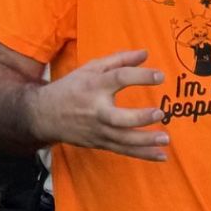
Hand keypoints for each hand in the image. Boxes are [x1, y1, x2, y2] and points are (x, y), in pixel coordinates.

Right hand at [30, 49, 169, 160]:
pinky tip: (161, 156)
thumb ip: (119, 60)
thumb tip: (145, 54)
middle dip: (140, 118)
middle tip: (159, 113)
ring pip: (123, 139)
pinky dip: (143, 155)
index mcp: (94, 86)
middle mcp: (96, 110)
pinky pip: (124, 150)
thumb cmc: (72, 88)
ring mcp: (98, 130)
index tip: (160, 76)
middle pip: (119, 118)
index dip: (139, 77)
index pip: (118, 79)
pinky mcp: (100, 143)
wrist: (45, 115)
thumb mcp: (91, 68)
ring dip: (145, 141)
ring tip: (165, 139)